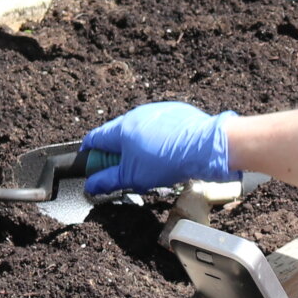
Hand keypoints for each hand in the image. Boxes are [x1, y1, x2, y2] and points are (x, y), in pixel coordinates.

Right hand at [82, 101, 235, 196]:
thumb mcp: (134, 177)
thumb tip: (90, 186)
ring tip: (149, 166)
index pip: (95, 138)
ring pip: (138, 130)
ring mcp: (156, 111)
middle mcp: (136, 114)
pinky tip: (167, 155)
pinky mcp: (174, 112)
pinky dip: (156, 140)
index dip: (90, 154)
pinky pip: (158, 127)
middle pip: (116, 134)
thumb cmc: (168, 161)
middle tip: (124, 172)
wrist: (206, 147)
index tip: (92, 167)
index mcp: (122, 128)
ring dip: (137, 147)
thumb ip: (109, 180)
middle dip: (116, 154)